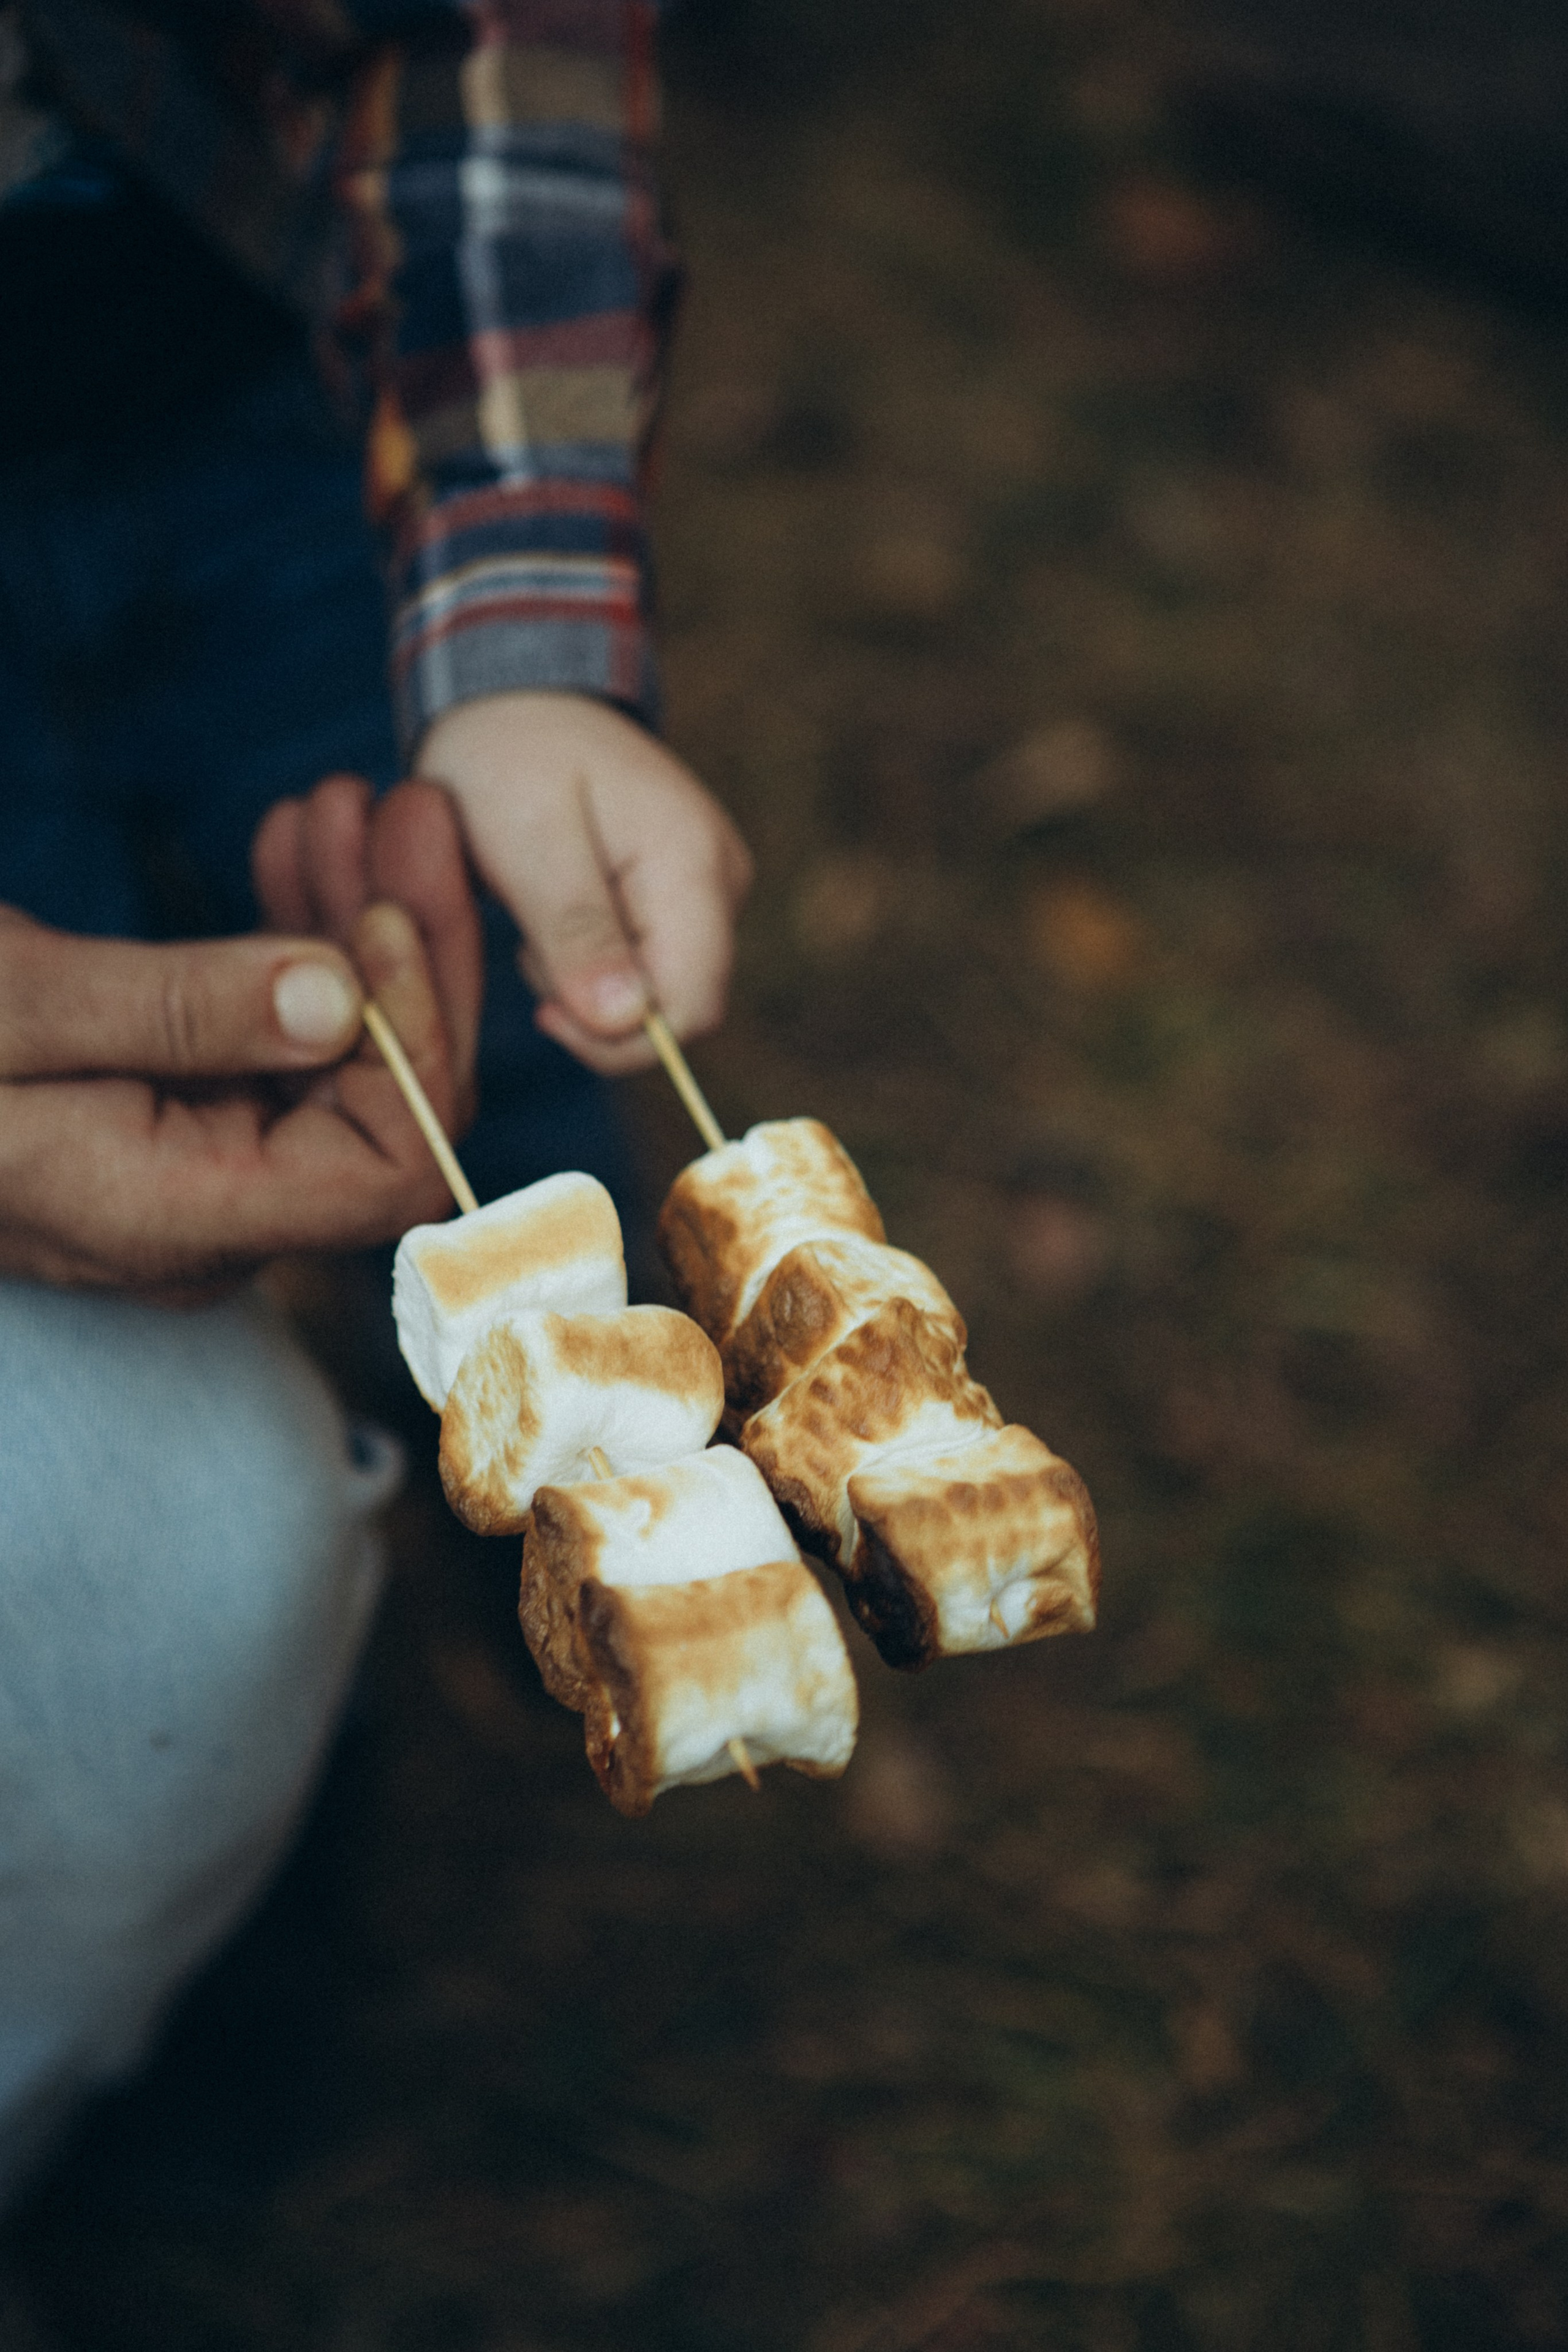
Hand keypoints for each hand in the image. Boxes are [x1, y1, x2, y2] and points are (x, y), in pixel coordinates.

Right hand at [0, 779, 482, 1297]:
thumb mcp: (13, 1007)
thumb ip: (180, 1013)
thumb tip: (341, 1001)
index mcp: (178, 1219)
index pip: (383, 1174)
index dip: (418, 1045)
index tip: (387, 912)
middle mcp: (210, 1216)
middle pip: (380, 1105)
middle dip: (405, 951)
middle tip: (409, 810)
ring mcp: (199, 1169)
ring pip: (338, 1059)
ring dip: (355, 922)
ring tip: (346, 804)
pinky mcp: (179, 1115)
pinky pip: (276, 1039)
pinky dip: (294, 938)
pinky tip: (293, 844)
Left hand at [417, 690, 752, 1075]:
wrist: (516, 699)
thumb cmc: (510, 759)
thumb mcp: (526, 844)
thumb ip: (578, 932)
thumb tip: (626, 1022)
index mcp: (693, 864)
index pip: (693, 1008)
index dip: (621, 1039)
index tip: (543, 1010)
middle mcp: (724, 880)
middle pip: (684, 1006)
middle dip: (601, 1010)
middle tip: (532, 951)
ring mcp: (713, 885)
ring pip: (665, 991)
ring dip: (594, 985)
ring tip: (540, 920)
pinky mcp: (689, 893)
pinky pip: (654, 963)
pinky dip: (599, 962)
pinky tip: (560, 915)